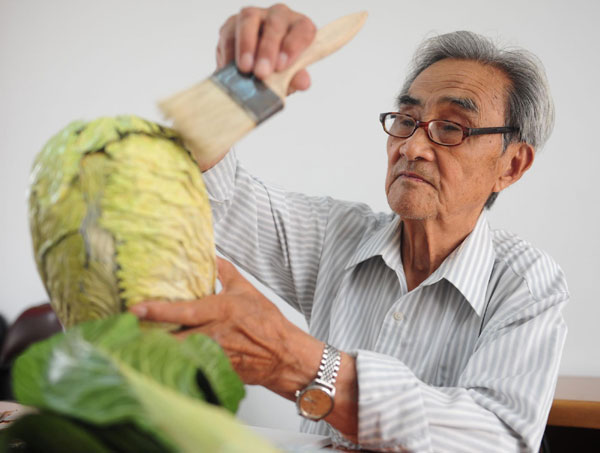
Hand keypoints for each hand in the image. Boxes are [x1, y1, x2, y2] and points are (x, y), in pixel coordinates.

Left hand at [130, 257, 321, 393]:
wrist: (283, 355)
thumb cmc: (267, 323)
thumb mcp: (247, 291)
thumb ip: (226, 272)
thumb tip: (212, 256)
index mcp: (220, 311)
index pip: (183, 311)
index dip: (157, 310)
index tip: (136, 308)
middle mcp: (214, 334)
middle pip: (172, 338)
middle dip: (148, 336)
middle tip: (126, 331)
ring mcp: (214, 354)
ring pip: (177, 354)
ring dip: (158, 350)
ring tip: (136, 346)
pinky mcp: (215, 370)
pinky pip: (189, 366)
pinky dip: (175, 363)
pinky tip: (161, 360)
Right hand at [216, 4, 315, 93]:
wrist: (256, 73)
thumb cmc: (279, 71)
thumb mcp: (290, 77)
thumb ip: (296, 77)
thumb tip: (303, 82)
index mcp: (300, 27)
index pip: (303, 29)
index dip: (293, 46)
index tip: (282, 66)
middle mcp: (279, 16)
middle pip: (275, 24)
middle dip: (267, 49)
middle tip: (262, 72)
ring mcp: (256, 16)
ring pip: (249, 20)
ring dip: (246, 46)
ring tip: (245, 68)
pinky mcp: (233, 23)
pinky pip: (229, 32)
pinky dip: (229, 52)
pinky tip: (229, 68)